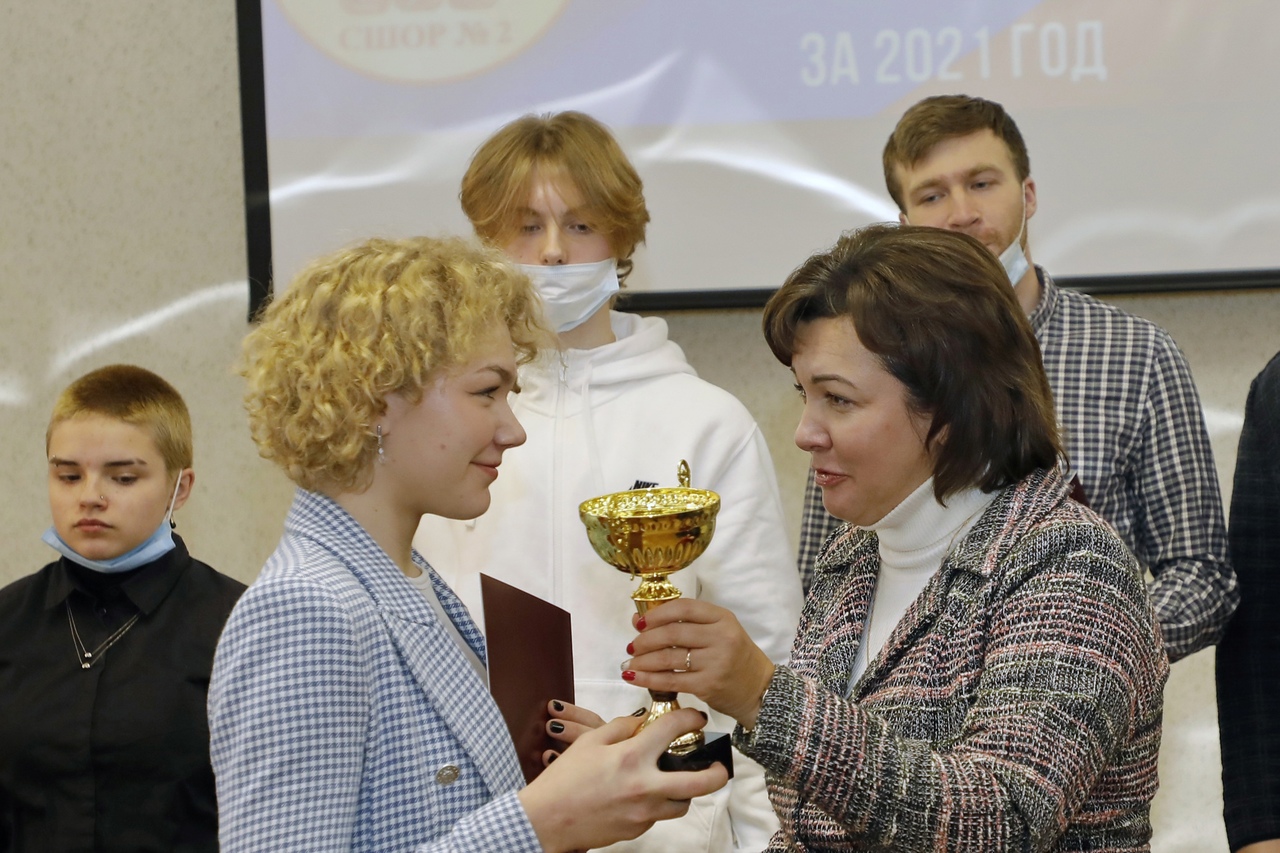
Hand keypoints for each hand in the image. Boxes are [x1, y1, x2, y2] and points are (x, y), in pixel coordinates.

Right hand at [518, 707, 728, 852]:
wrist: (547, 820)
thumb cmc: (564, 780)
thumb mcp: (589, 742)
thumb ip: (621, 727)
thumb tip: (643, 721)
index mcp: (632, 757)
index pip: (675, 730)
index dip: (692, 719)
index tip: (696, 718)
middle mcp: (645, 787)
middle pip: (700, 783)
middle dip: (717, 773)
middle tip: (719, 766)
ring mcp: (644, 813)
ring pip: (682, 804)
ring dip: (684, 791)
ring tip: (675, 780)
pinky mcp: (637, 830)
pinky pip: (658, 816)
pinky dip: (657, 804)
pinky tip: (640, 795)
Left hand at [623, 598, 774, 728]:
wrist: (759, 690)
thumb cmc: (735, 658)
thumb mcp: (717, 633)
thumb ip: (683, 624)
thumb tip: (638, 620)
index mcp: (723, 618)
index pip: (684, 607)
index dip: (657, 613)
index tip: (640, 623)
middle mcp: (721, 637)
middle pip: (672, 632)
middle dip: (645, 640)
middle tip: (632, 647)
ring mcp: (715, 662)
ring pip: (669, 657)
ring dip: (643, 661)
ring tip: (630, 664)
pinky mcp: (708, 685)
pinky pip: (671, 680)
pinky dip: (648, 679)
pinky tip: (634, 678)